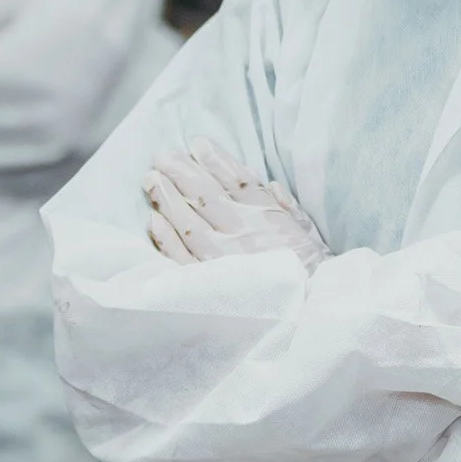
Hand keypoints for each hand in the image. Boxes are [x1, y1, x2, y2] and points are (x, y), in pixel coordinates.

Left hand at [142, 138, 330, 273]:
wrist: (307, 318)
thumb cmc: (309, 275)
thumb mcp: (308, 236)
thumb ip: (288, 209)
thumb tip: (270, 185)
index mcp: (270, 220)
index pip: (239, 182)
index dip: (216, 161)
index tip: (197, 143)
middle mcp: (245, 236)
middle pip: (207, 198)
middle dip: (182, 172)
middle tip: (162, 156)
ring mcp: (225, 261)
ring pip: (190, 224)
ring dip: (167, 199)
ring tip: (150, 179)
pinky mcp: (210, 286)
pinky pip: (183, 260)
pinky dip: (166, 240)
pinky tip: (153, 220)